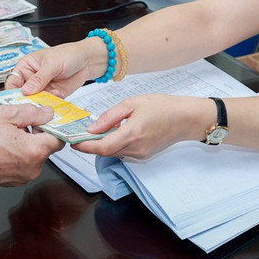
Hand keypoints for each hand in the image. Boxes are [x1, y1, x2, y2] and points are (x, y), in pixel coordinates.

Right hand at [0, 106, 62, 187]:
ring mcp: (24, 177)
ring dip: (26, 142)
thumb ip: (31, 112)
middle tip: (18, 122)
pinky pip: (24, 163)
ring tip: (5, 133)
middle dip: (36, 132)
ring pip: (34, 154)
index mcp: (35, 150)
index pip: (59, 137)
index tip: (42, 118)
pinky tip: (1, 145)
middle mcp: (34, 167)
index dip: (51, 125)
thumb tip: (46, 113)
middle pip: (46, 146)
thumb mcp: (4, 114)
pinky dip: (17, 153)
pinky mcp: (14, 181)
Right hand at [6, 39, 102, 96]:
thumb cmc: (67, 54)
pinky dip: (52, 105)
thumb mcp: (52, 64)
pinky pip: (48, 104)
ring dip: (41, 104)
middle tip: (34, 105)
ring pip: (36, 102)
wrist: (87, 60)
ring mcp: (42, 89)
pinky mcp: (53, 96)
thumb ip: (39, 78)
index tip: (18, 99)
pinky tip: (57, 100)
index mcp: (26, 67)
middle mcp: (32, 79)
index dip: (13, 91)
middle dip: (28, 101)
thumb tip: (26, 90)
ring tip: (49, 102)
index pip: (13, 81)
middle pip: (23, 95)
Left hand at [73, 94, 196, 160]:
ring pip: (113, 153)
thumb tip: (92, 128)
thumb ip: (110, 116)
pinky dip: (115, 144)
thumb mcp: (133, 103)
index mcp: (132, 133)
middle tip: (81, 133)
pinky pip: (123, 152)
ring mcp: (141, 154)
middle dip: (91, 145)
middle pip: (105, 152)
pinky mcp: (144, 155)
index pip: (101, 147)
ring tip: (101, 129)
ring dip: (103, 144)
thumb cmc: (163, 107)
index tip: (73, 141)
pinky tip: (117, 132)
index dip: (84, 146)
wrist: (186, 118)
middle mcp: (136, 148)